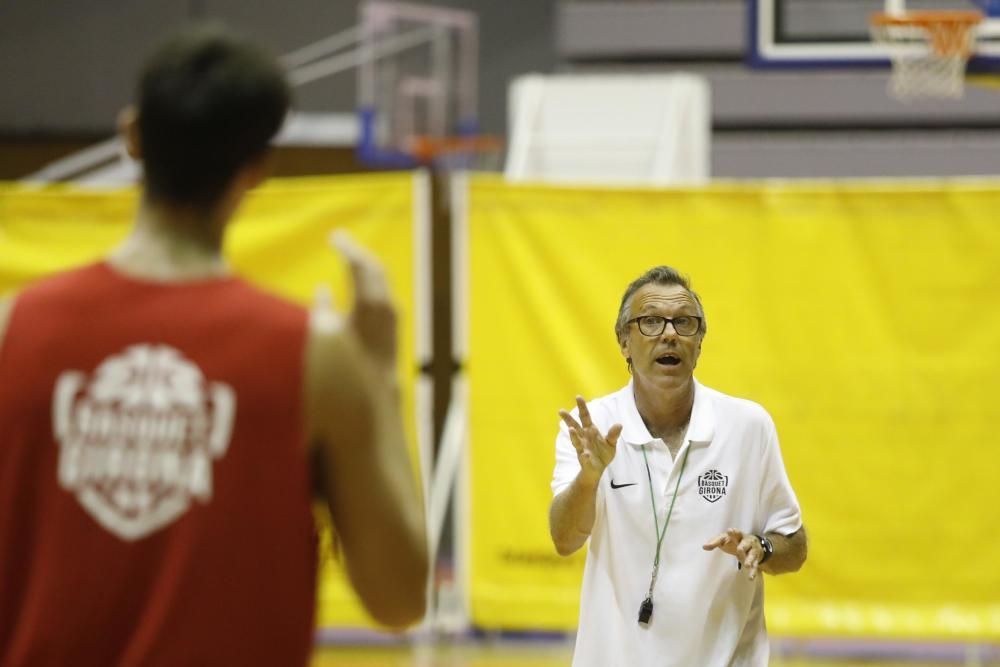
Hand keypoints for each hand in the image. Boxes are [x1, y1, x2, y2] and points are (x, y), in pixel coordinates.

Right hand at [329, 231, 397, 368]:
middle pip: (372, 267)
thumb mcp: (326, 336)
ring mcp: (392, 311)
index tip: (333, 238)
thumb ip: (323, 310)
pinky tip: (362, 278)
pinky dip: (370, 279)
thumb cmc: (346, 366)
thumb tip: (323, 289)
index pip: (358, 265)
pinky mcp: (394, 320)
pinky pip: (382, 289)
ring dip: (364, 265)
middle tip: (340, 240)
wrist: (376, 389)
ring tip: (349, 256)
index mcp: (367, 302)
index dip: (345, 249)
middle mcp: (384, 303)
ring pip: (379, 278)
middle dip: (355, 253)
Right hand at [558, 396, 621, 486]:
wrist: (597, 471)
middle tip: (561, 411)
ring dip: (573, 436)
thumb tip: (619, 424)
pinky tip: (585, 454)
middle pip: (575, 426)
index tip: (578, 397)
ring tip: (570, 429)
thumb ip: (613, 434)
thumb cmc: (602, 455)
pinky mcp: (585, 460)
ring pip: (576, 441)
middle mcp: (584, 438)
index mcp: (590, 431)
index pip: (585, 417)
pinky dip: (584, 456)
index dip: (582, 407)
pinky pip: (584, 458)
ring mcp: (583, 449)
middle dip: (568, 419)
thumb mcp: (611, 444)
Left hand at [702, 528, 763, 580]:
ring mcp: (752, 550)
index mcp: (738, 535)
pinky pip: (755, 566)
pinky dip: (752, 572)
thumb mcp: (725, 539)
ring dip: (749, 560)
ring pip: (752, 555)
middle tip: (739, 549)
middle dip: (743, 546)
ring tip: (746, 565)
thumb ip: (715, 542)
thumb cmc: (735, 541)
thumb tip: (704, 547)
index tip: (730, 531)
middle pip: (746, 543)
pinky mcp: (756, 559)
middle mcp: (747, 542)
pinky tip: (750, 577)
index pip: (735, 532)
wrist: (754, 544)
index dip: (732, 532)